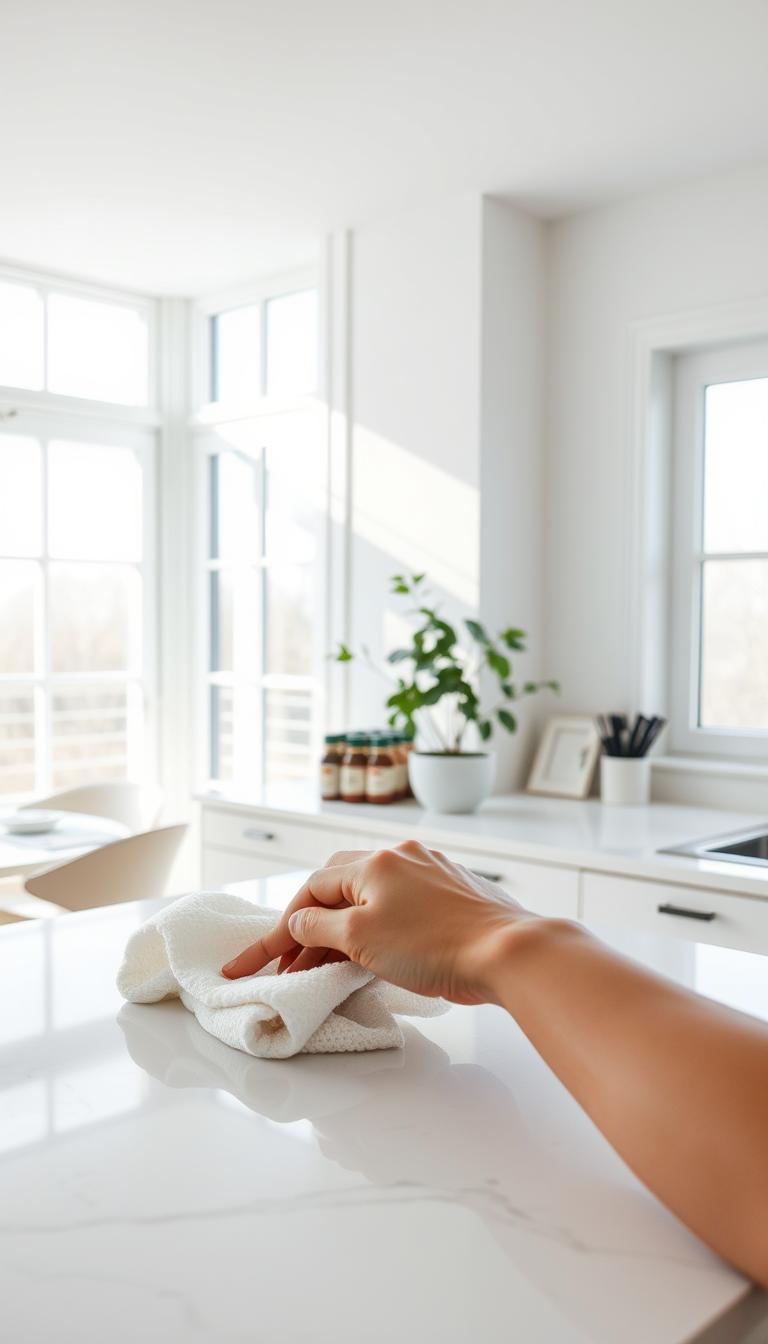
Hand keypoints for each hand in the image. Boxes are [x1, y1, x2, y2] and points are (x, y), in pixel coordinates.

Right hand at [221, 840, 532, 1004]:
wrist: (508, 953)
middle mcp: (402, 858)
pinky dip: (377, 928)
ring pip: (371, 898)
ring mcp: (430, 873)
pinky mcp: (452, 895)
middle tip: (292, 963)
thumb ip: (319, 929)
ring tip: (326, 966)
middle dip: (311, 924)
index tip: (262, 962)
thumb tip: (298, 924)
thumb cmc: (435, 945)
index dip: (283, 929)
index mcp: (375, 862)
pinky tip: (374, 953)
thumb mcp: (361, 938)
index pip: (312, 890)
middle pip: (339, 887)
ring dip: (344, 930)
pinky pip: (400, 907)